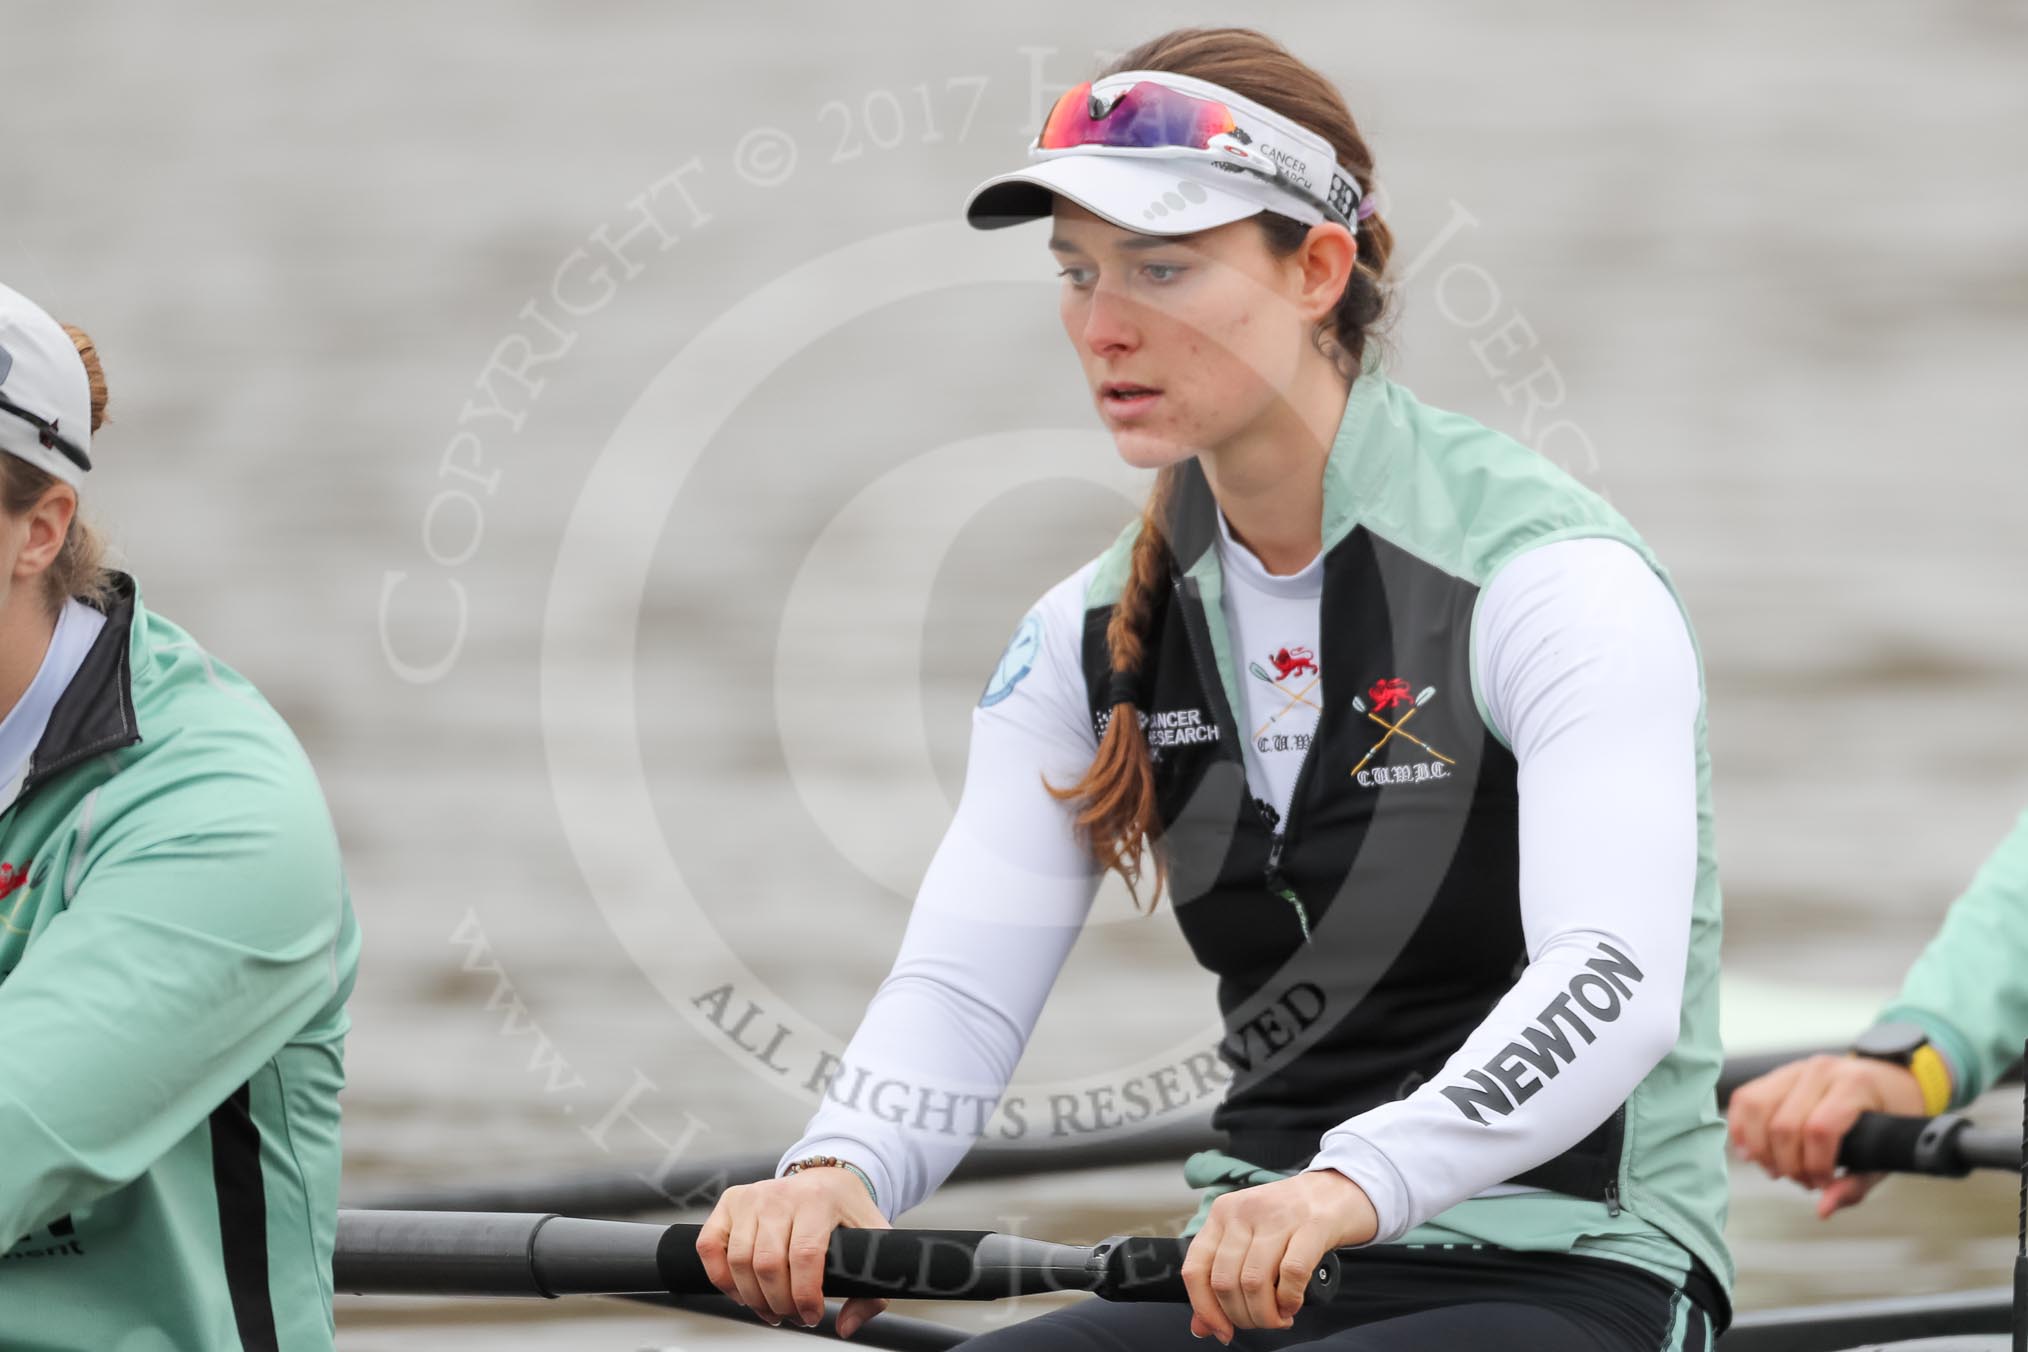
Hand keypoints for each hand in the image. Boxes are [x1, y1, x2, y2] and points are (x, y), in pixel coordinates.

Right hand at [694, 1166, 891, 1337]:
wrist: (826, 1179)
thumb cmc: (846, 1214)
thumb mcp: (872, 1242)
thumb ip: (869, 1291)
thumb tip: (845, 1326)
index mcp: (818, 1200)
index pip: (805, 1255)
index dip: (805, 1295)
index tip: (812, 1315)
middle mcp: (781, 1194)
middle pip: (769, 1264)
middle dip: (780, 1304)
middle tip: (793, 1316)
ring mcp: (751, 1196)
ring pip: (739, 1261)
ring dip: (753, 1298)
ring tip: (772, 1309)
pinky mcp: (730, 1202)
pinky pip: (709, 1246)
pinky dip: (720, 1278)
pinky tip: (742, 1292)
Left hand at [1180, 1169, 1377, 1344]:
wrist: (1338, 1188)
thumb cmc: (1291, 1218)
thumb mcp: (1250, 1238)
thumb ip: (1224, 1277)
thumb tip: (1204, 1326)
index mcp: (1222, 1213)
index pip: (1195, 1269)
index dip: (1205, 1309)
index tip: (1222, 1331)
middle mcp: (1244, 1211)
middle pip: (1224, 1281)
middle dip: (1241, 1316)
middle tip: (1260, 1322)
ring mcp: (1277, 1216)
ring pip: (1253, 1282)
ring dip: (1265, 1314)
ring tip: (1278, 1318)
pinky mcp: (1312, 1224)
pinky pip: (1291, 1273)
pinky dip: (1289, 1300)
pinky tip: (1293, 1305)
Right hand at [1727, 1053, 1926, 1216]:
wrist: (1888, 1083)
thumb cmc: (1889, 1119)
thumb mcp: (1885, 1155)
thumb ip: (1855, 1185)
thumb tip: (1823, 1209)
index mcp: (1855, 1085)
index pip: (1819, 1129)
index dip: (1815, 1165)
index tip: (1824, 1184)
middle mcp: (1821, 1070)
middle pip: (1783, 1124)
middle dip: (1788, 1164)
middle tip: (1803, 1182)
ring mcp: (1795, 1069)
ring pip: (1756, 1108)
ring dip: (1760, 1149)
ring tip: (1777, 1170)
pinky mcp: (1776, 1075)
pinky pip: (1745, 1099)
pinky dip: (1740, 1129)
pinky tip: (1750, 1151)